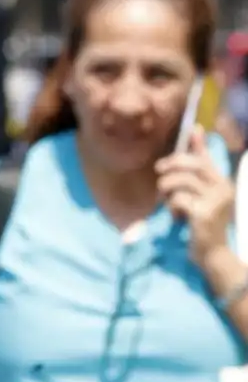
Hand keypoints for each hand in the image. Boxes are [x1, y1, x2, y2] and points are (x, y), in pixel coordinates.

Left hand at [158, 126, 233, 267]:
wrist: (211, 253)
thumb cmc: (202, 224)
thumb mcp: (198, 199)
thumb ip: (191, 181)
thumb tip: (180, 171)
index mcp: (221, 183)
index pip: (207, 159)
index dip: (198, 143)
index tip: (193, 127)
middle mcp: (223, 189)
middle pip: (193, 165)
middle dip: (171, 164)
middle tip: (159, 171)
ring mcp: (215, 201)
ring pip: (181, 181)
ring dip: (167, 190)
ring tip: (168, 202)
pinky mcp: (204, 213)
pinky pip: (179, 199)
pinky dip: (172, 207)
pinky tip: (177, 218)